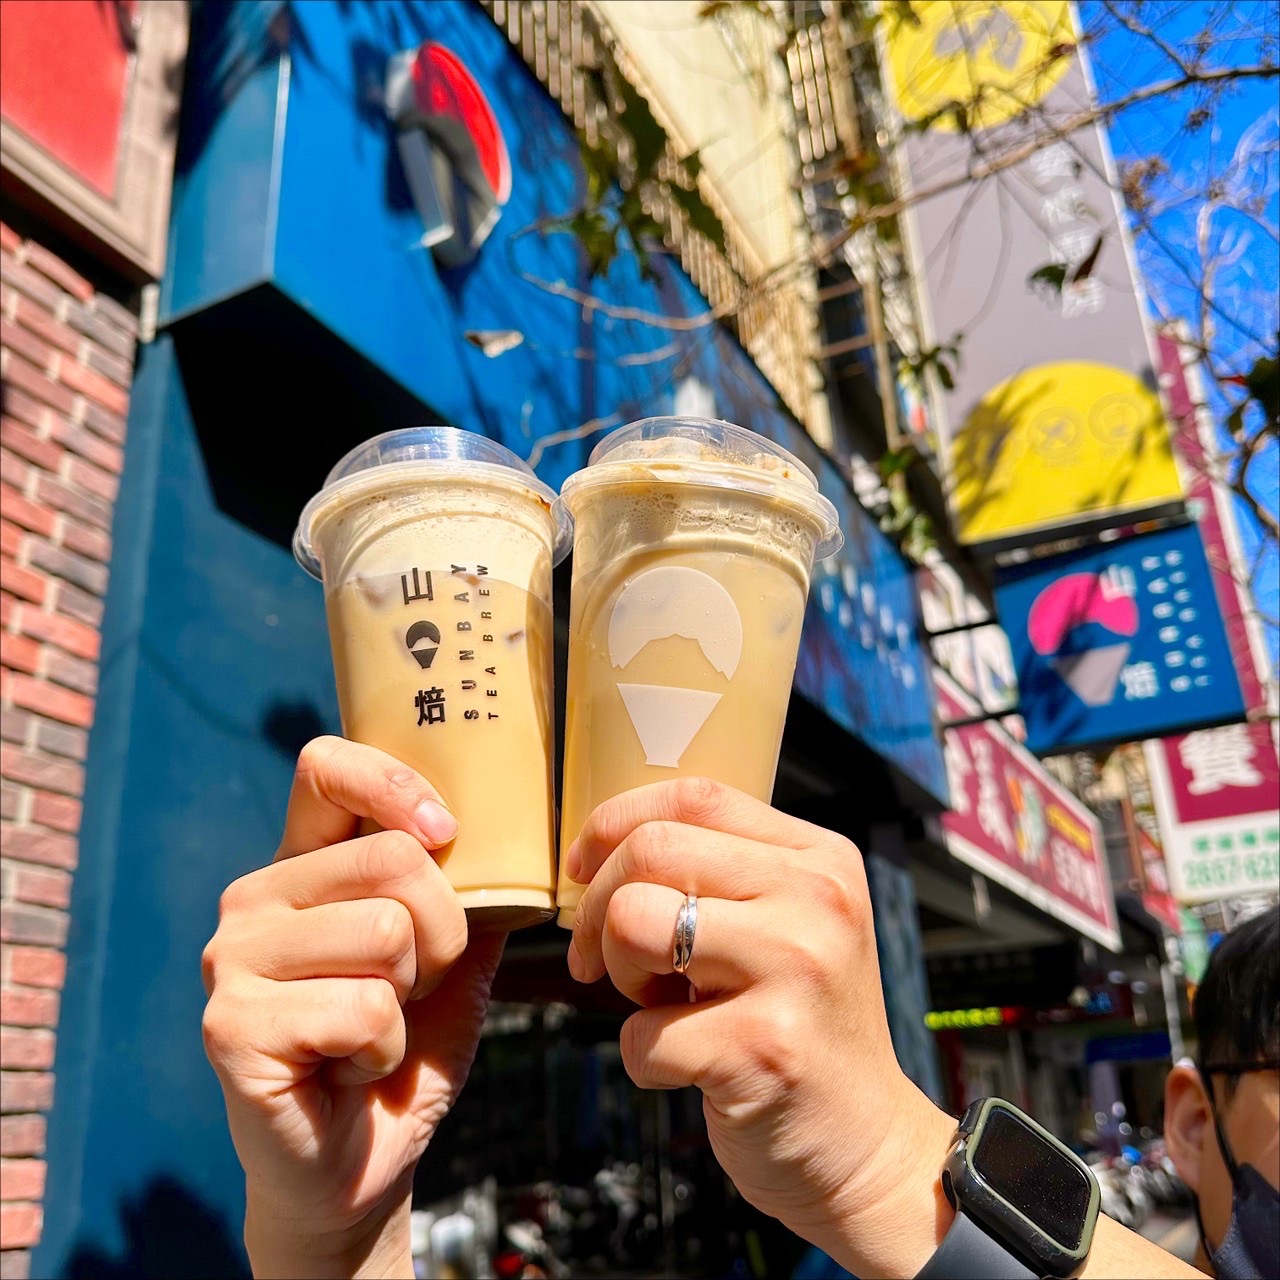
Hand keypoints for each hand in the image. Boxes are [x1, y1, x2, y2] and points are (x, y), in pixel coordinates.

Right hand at [202, 737, 502, 1277]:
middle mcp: (255, 900)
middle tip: (413, 988)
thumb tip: (519, 839)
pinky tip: (349, 1071)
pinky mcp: (232, 1026)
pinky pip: (363, 1010)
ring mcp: (234, 961)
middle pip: (393, 859)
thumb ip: (473, 895)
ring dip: (411, 1000)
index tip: (444, 831)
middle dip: (443, 934)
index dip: (393, 783)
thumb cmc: (406, 1049)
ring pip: (387, 933)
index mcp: (303, 866)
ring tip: (374, 1031)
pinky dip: (385, 1052)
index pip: (325, 768)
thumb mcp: (454, 961)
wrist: (359, 1165)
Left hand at [564, 778, 954, 1278]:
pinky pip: (642, 1035)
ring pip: (635, 922)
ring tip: (662, 1002)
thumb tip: (601, 849)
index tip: (583, 869)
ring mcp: (796, 970)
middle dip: (598, 906)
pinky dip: (644, 1060)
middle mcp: (817, 900)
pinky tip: (694, 1069)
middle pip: (652, 849)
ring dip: (619, 972)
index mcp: (819, 858)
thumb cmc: (801, 1026)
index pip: (693, 795)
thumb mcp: (788, 924)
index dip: (614, 824)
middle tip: (602, 958)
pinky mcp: (764, 1049)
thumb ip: (720, 874)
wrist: (869, 1146)